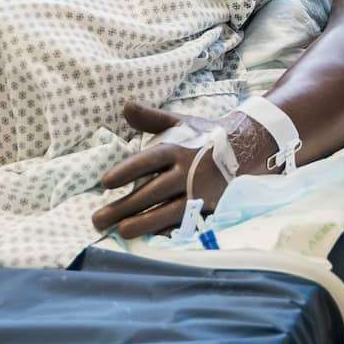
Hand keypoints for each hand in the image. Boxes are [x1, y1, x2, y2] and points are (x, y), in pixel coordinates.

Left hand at [91, 101, 274, 239]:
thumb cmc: (202, 135)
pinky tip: (150, 239)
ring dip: (144, 224)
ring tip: (121, 232)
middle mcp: (188, 172)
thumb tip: (124, 104)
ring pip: (168, 212)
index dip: (127, 171)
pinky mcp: (209, 208)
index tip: (105, 182)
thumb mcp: (177, 121)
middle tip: (99, 219)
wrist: (244, 149)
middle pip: (153, 192)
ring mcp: (199, 193)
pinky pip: (187, 223)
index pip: (148, 160)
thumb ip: (149, 117)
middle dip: (125, 207)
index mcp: (178, 149)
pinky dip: (168, 231)